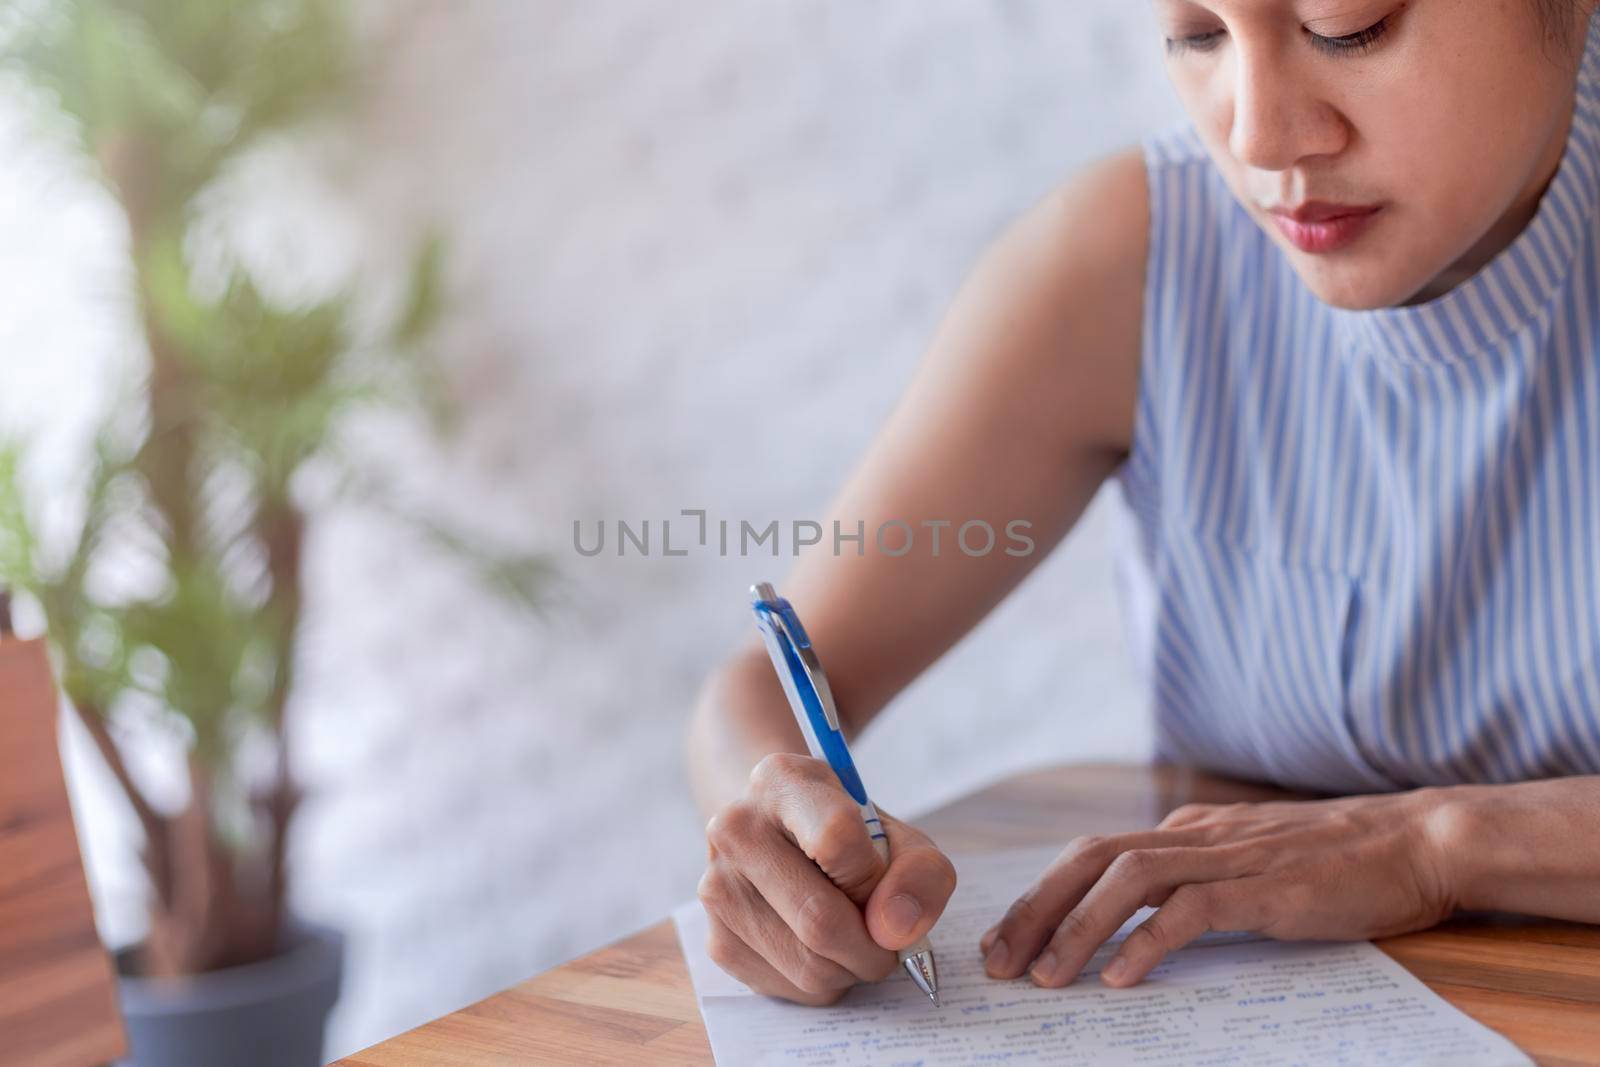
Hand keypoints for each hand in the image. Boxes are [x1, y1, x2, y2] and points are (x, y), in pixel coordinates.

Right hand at [697, 752, 957, 1004]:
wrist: (783, 837)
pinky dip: (826, 982)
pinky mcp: (717, 939)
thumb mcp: (899, 836)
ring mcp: (717, 886)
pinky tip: (823, 949)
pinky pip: (793, 988)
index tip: (885, 885)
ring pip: (809, 965)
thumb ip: (921, 873)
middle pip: (820, 919)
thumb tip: (893, 931)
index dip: (875, 878)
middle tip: (887, 940)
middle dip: (873, 946)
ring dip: (852, 967)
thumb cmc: (851, 837)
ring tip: (855, 937)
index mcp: (781, 780)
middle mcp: (735, 828)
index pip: (836, 838)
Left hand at [979, 789, 1460, 988]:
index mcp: (1186, 829)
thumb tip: (1137, 916)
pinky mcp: (1267, 888)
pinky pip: (1191, 910)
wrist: (1418, 840)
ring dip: (1077, 927)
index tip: (1006, 940)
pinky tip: (1120, 977)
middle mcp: (1196, 834)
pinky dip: (1148, 943)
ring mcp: (1231, 857)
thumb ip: (1195, 875)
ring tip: (1047, 978)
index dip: (1041, 895)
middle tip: (999, 962)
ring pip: (1127, 879)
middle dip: (1036, 909)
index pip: (1091, 854)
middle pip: (1090, 860)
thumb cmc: (1337, 859)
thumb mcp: (1248, 859)